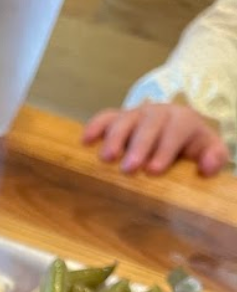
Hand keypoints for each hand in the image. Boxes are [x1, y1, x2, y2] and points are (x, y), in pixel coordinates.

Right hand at [82, 102, 229, 175]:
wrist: (172, 128)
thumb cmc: (188, 147)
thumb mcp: (207, 150)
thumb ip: (214, 158)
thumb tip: (208, 166)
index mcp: (182, 121)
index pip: (176, 130)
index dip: (165, 149)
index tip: (154, 170)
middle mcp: (158, 113)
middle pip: (148, 124)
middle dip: (138, 146)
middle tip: (129, 168)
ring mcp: (136, 115)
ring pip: (124, 120)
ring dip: (114, 138)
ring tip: (106, 159)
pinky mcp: (118, 118)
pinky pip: (105, 118)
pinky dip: (94, 127)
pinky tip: (85, 141)